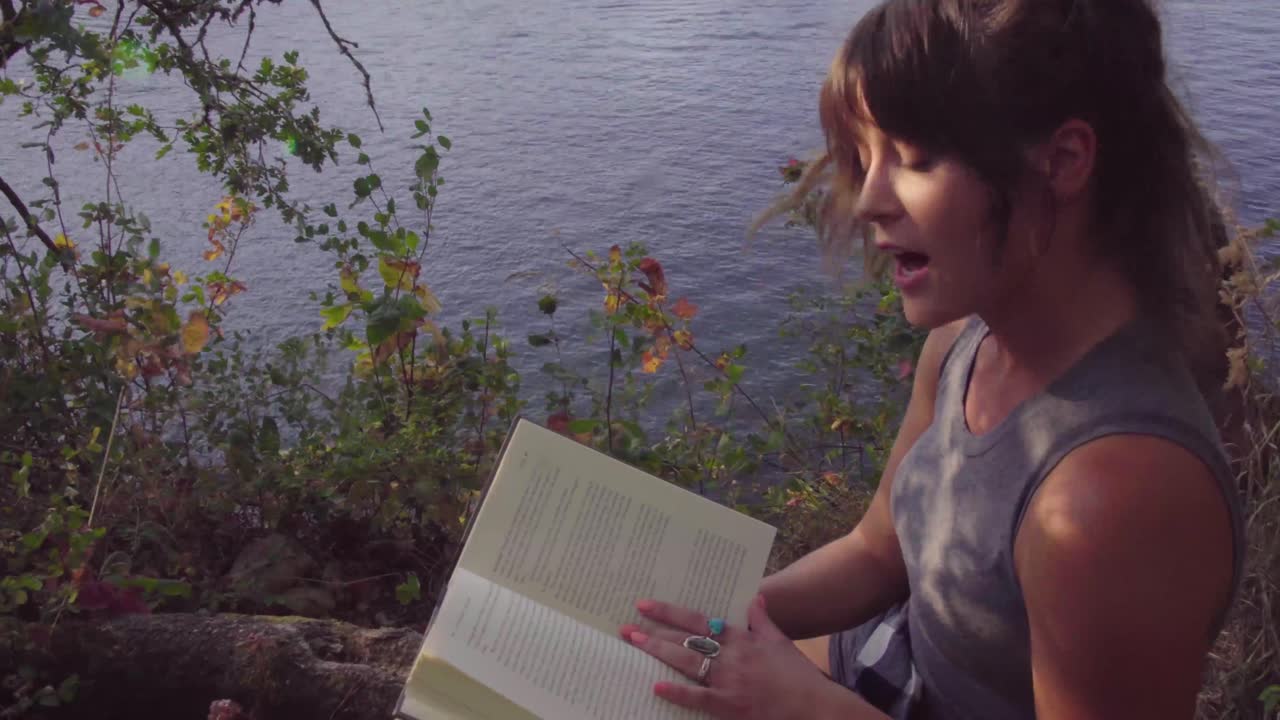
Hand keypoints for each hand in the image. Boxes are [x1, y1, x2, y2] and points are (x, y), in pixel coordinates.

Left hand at [619, 594, 833, 719]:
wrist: (814, 707)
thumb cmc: (797, 676)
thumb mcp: (780, 642)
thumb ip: (763, 620)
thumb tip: (754, 598)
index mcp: (741, 638)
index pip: (698, 621)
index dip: (670, 612)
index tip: (646, 605)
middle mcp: (731, 656)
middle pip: (685, 641)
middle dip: (655, 632)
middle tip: (627, 627)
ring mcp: (729, 681)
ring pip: (687, 662)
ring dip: (658, 652)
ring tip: (635, 644)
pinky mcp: (730, 706)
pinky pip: (699, 698)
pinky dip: (678, 692)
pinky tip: (656, 685)